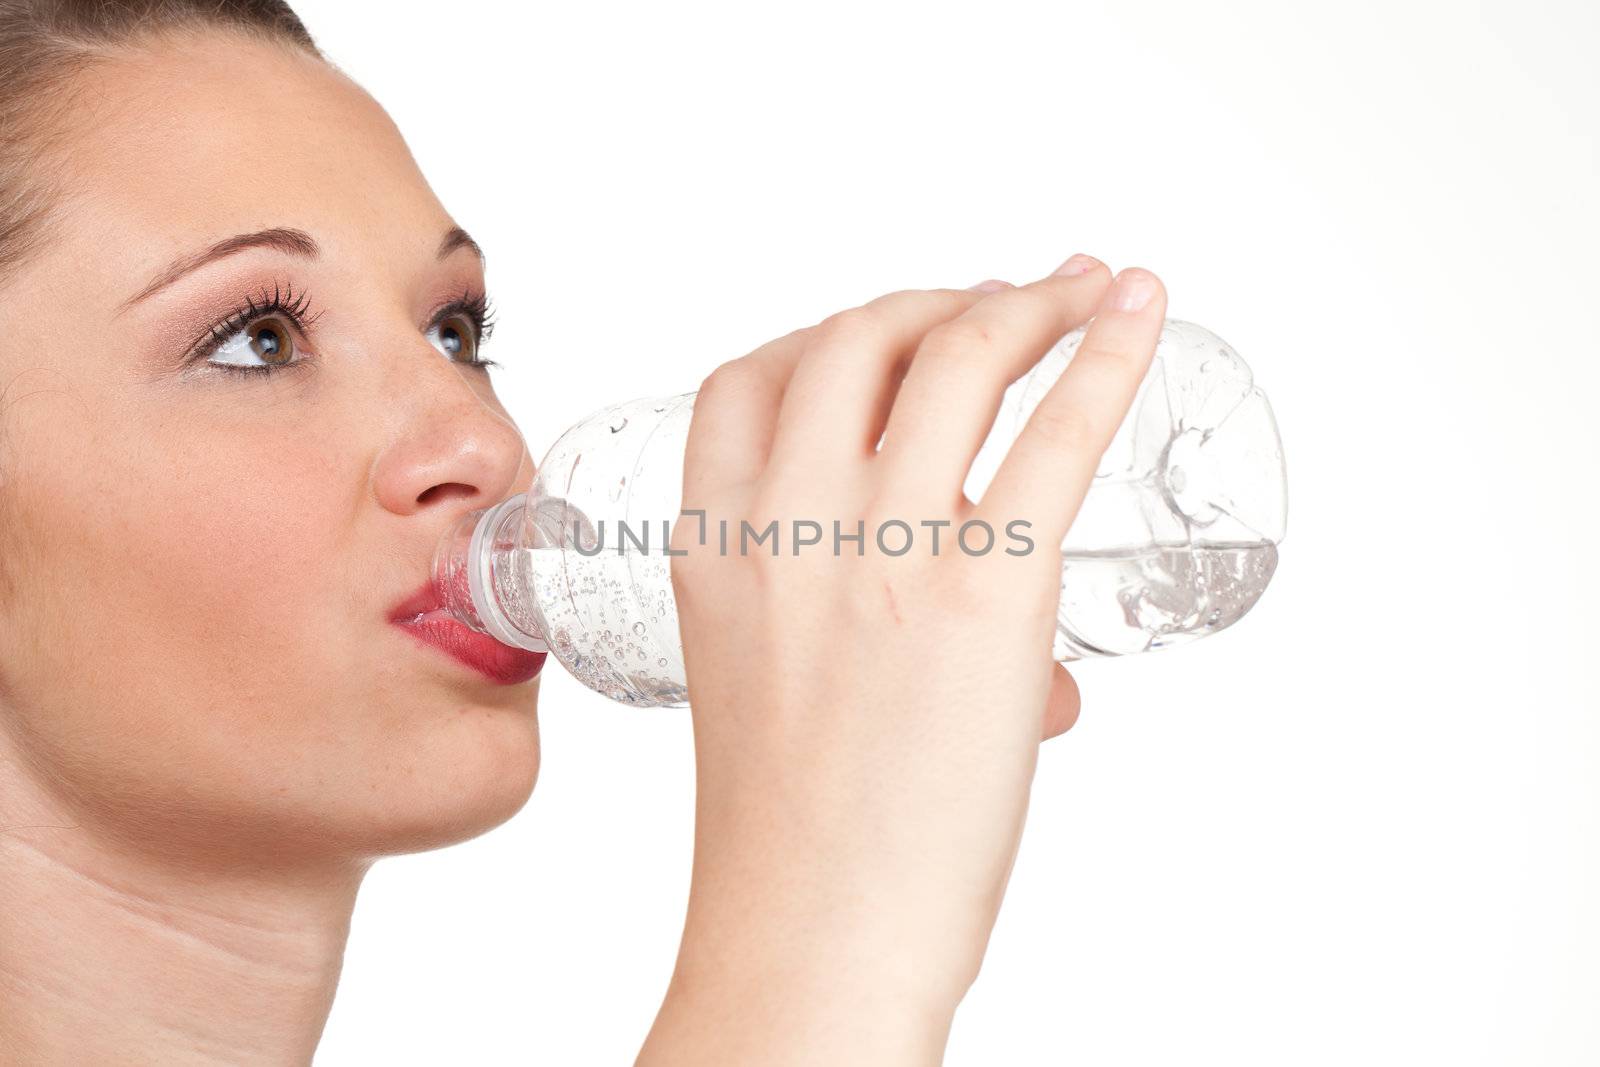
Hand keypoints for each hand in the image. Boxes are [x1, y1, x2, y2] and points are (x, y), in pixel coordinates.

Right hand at [637, 255, 1166, 1064]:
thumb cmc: (798, 844)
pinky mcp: (983, 594)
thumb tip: (1032, 668)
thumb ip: (861, 637)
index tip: (894, 325)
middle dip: (940, 298)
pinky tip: (1138, 311)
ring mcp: (880, 552)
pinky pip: (1055, 432)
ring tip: (1084, 290)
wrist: (814, 941)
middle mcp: (785, 528)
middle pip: (856, 337)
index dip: (830, 330)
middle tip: (1008, 300)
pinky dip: (1107, 352)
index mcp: (712, 549)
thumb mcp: (769, 696)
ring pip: (956, 354)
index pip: (747, 381)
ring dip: (1030, 300)